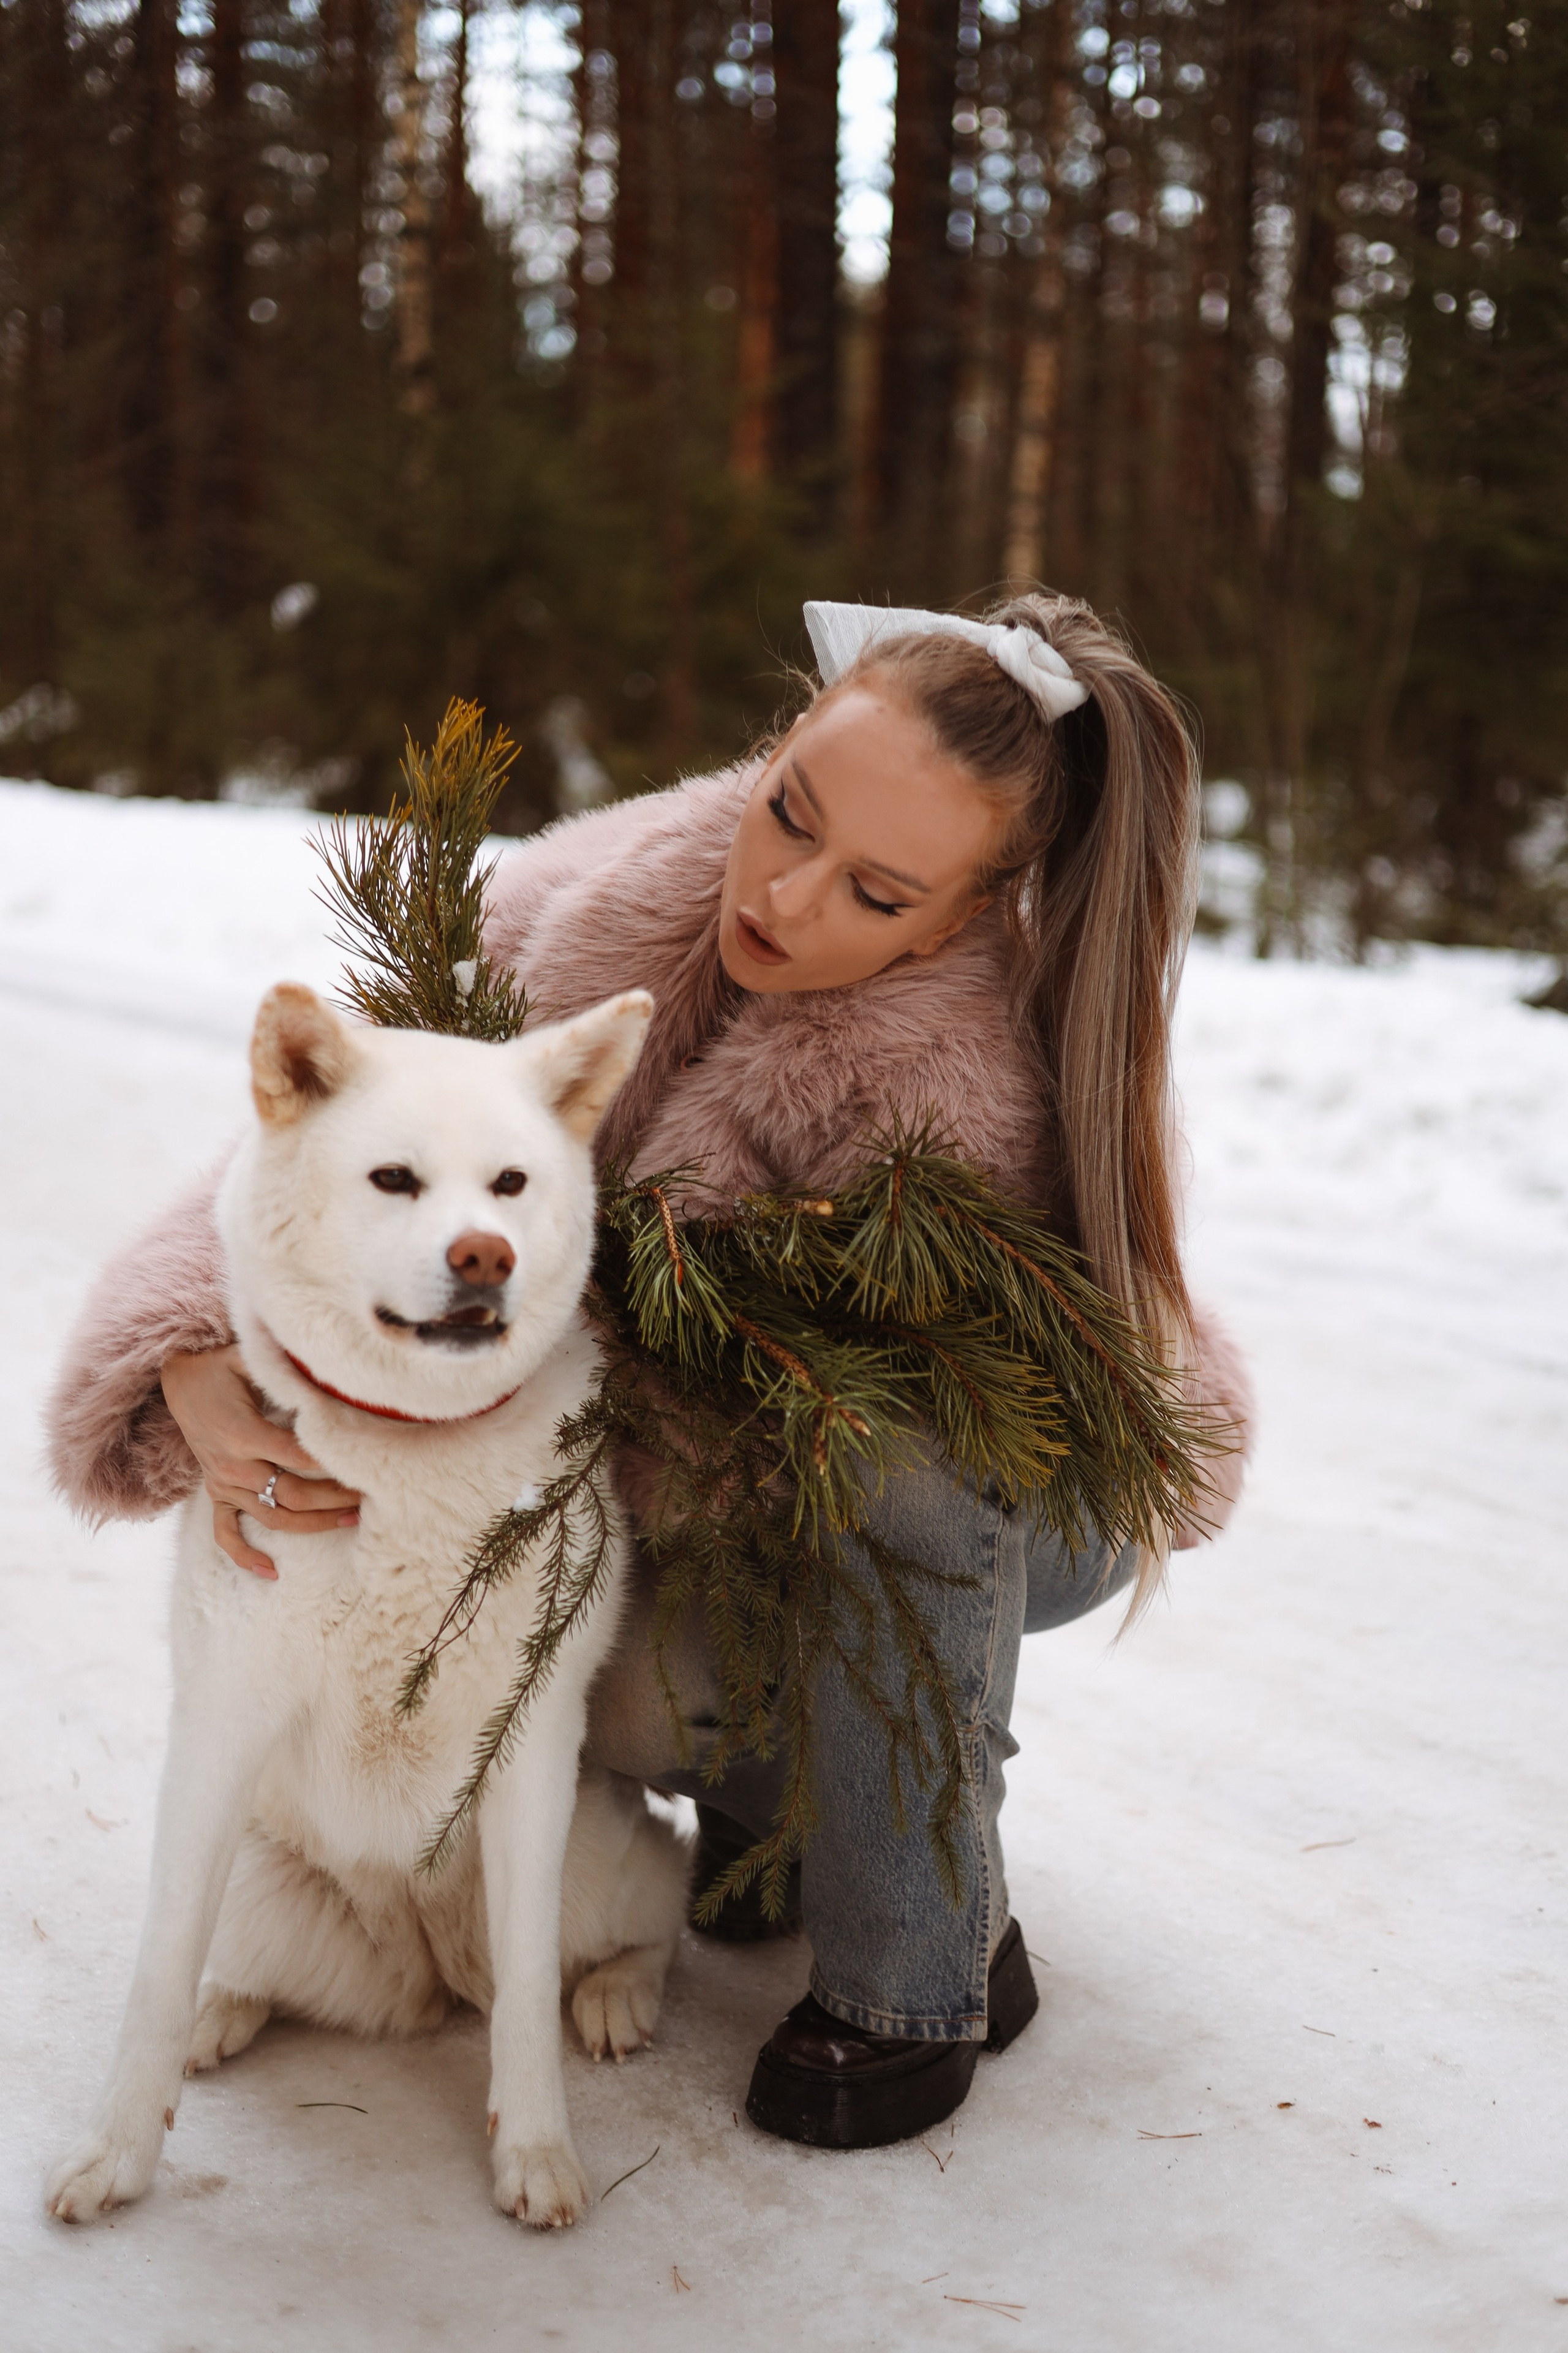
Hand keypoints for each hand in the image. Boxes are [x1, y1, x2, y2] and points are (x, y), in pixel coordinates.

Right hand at [160, 1345, 360, 1579]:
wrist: (177, 1379)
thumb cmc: (221, 1366)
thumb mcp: (248, 1357)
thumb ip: (284, 1366)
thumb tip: (325, 1362)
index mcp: (244, 1434)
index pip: (298, 1456)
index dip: (333, 1462)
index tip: (366, 1462)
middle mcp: (233, 1465)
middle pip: (292, 1494)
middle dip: (334, 1498)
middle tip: (369, 1496)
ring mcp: (224, 1483)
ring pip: (272, 1517)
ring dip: (312, 1524)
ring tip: (351, 1521)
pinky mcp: (216, 1492)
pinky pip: (226, 1533)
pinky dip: (245, 1555)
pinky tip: (271, 1572)